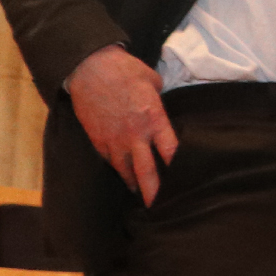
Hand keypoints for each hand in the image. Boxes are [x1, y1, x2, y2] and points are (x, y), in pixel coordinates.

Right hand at [66, 45, 177, 204]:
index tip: (186, 182)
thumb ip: (160, 101)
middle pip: (146, 171)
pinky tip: (124, 176)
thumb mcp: (152, 82)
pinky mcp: (97, 139)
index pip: (170, 151)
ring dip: (134, 184)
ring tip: (142, 196)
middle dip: (154, 191)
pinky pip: (109, 160)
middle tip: (161, 208)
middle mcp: (134, 134)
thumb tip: (161, 109)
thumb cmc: (124, 70)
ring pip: (125, 170)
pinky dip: (118, 170)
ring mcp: (113, 139)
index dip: (179, 169)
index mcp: (153, 119)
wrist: (88, 67)